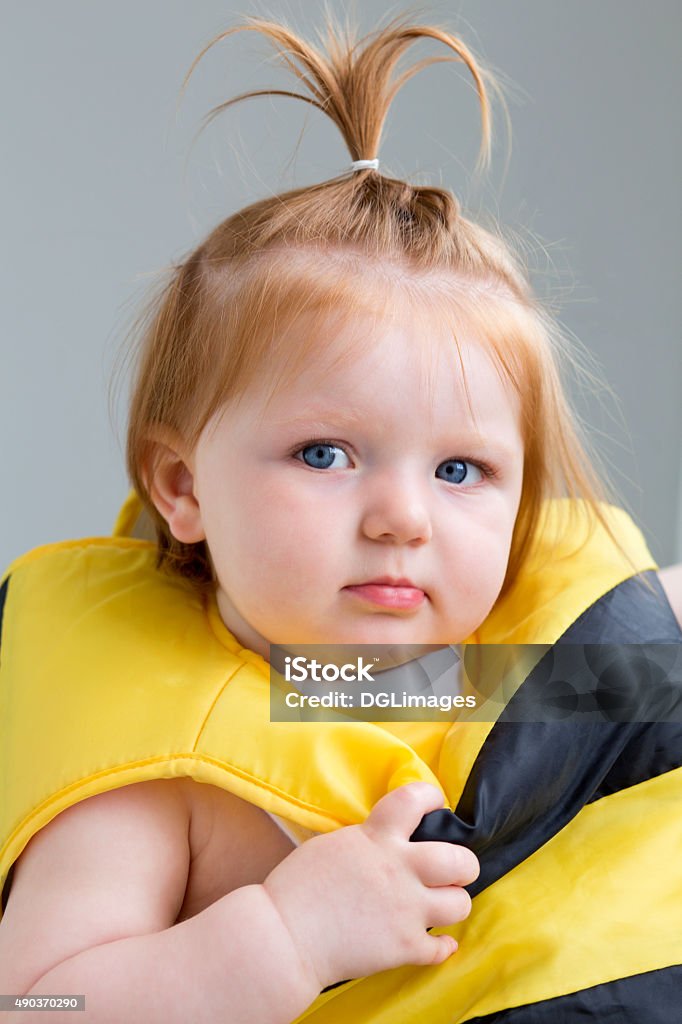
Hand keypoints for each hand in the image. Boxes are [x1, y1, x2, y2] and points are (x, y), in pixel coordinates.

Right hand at [262, 782, 479, 990]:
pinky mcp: (404, 947)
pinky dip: (441, 947)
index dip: (432, 798)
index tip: (435, 804)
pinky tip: (436, 942)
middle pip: (459, 859)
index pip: (416, 800)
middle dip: (464, 864)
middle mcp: (399, 870)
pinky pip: (441, 948)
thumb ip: (368, 841)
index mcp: (377, 838)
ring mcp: (406, 910)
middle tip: (454, 868)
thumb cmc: (296, 888)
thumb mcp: (334, 845)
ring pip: (460, 904)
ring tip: (443, 904)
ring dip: (455, 903)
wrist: (284, 936)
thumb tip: (387, 841)